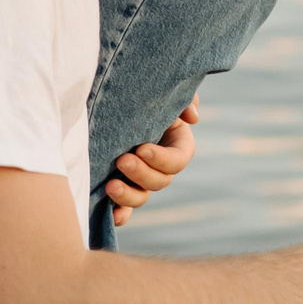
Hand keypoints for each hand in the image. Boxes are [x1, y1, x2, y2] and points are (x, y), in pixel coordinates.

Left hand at [105, 96, 198, 227]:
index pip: (179, 159)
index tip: (141, 148)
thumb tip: (192, 117)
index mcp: (176, 142)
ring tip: (110, 186)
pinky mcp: (122, 185)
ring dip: (129, 196)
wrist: (110, 98)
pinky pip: (124, 208)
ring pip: (143, 196)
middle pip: (161, 181)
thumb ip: (182, 97)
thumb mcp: (162, 89)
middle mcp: (160, 164)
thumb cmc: (141, 90)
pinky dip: (120, 214)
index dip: (162, 159)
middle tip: (121, 160)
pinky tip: (110, 214)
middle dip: (142, 174)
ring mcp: (141, 178)